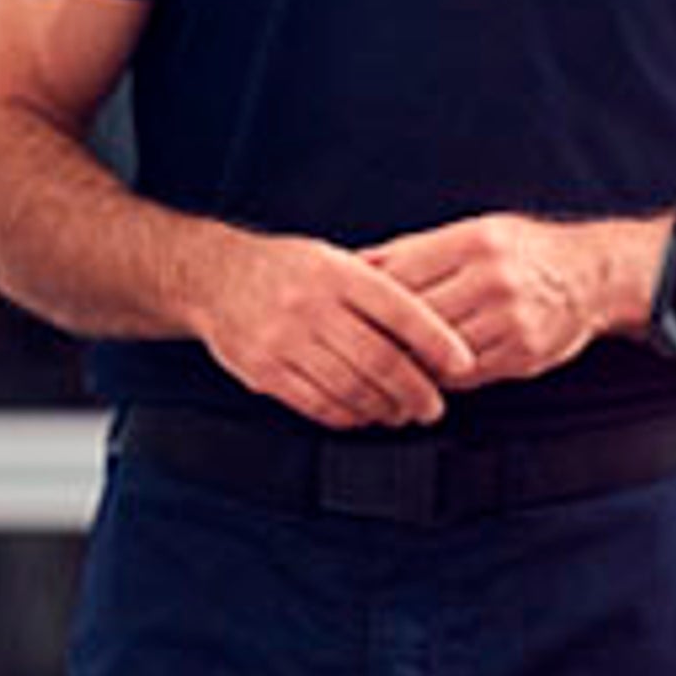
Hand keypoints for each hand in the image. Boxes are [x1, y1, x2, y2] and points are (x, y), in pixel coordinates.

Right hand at [187, 232, 474, 427]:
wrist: (212, 276)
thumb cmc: (282, 268)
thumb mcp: (332, 259)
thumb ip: (375, 288)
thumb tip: (432, 330)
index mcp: (336, 273)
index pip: (400, 310)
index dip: (437, 341)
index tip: (463, 363)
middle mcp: (311, 306)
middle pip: (379, 359)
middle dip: (416, 390)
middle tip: (434, 406)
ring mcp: (284, 341)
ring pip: (350, 388)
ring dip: (384, 409)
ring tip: (401, 413)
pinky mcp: (264, 371)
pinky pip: (316, 404)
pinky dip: (346, 417)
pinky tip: (362, 416)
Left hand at [356, 214, 657, 390]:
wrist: (591, 275)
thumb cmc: (522, 251)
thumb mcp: (473, 231)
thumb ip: (414, 250)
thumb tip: (353, 261)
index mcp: (474, 241)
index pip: (402, 274)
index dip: (368, 296)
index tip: (345, 310)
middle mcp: (494, 279)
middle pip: (416, 316)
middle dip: (383, 333)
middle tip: (352, 346)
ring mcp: (511, 320)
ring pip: (438, 351)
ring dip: (408, 361)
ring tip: (381, 365)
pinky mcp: (523, 354)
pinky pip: (466, 373)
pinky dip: (440, 376)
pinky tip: (424, 374)